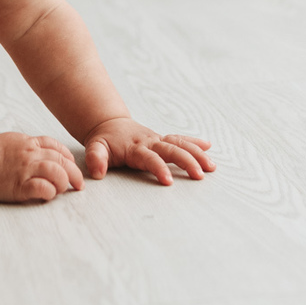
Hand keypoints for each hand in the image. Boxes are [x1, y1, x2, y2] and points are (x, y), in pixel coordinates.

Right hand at [0, 133, 85, 203]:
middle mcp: (31, 155)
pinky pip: (41, 187)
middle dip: (74, 173)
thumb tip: (45, 150)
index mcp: (30, 143)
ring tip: (64, 190)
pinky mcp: (19, 186)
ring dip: (64, 182)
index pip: (57, 147)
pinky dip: (50, 192)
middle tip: (79, 184)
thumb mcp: (14, 140)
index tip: (72, 166)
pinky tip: (50, 195)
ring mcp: (26, 170)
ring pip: (56, 172)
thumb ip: (30, 144)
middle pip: (61, 160)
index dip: (69, 157)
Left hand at [83, 118, 214, 184]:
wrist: (109, 123)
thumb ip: (96, 159)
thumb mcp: (95, 148)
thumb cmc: (104, 140)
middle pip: (171, 150)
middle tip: (200, 175)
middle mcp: (150, 141)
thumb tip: (98, 173)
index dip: (158, 168)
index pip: (149, 158)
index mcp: (135, 147)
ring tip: (211, 167)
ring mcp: (158, 139)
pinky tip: (208, 147)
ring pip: (180, 144)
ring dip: (196, 154)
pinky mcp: (162, 139)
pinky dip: (194, 142)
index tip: (169, 181)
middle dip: (187, 162)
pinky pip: (181, 139)